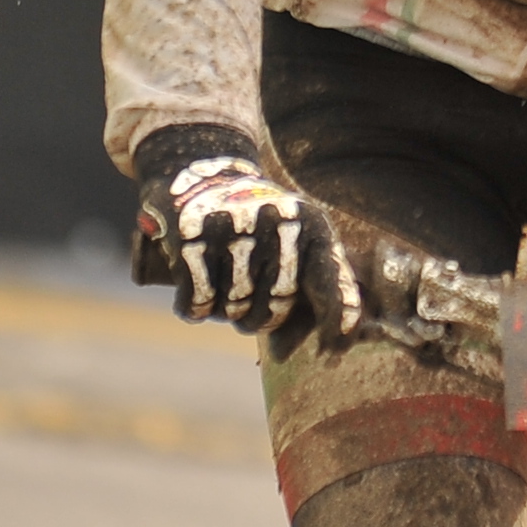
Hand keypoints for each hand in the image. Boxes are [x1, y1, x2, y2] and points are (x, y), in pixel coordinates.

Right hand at [155, 153, 361, 333]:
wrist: (203, 174)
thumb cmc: (259, 225)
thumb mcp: (296, 240)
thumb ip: (310, 287)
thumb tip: (302, 350)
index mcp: (310, 225)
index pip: (329, 282)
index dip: (335, 322)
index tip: (332, 353)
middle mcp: (276, 224)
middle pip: (271, 311)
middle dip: (259, 317)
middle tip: (250, 292)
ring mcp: (234, 228)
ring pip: (232, 311)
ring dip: (225, 310)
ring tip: (224, 276)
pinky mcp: (192, 237)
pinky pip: (197, 303)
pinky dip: (194, 306)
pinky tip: (198, 281)